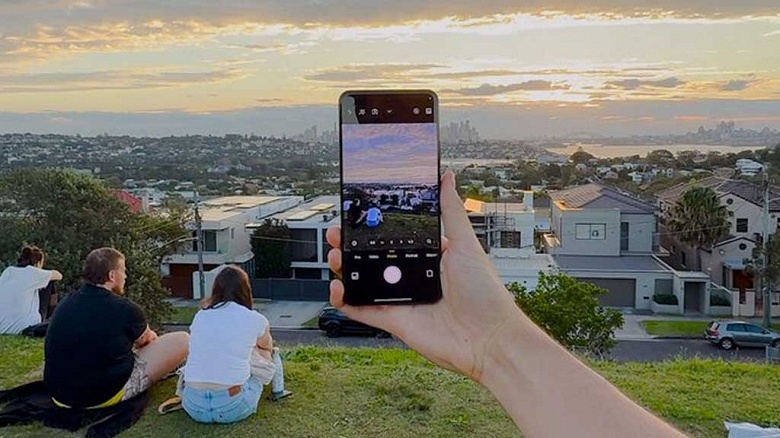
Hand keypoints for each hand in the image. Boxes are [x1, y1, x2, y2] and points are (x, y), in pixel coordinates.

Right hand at [327, 171, 519, 382]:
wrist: (489, 338)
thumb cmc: (485, 293)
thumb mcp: (466, 244)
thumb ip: (451, 211)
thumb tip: (447, 177)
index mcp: (428, 258)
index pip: (393, 239)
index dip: (373, 229)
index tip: (356, 215)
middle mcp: (412, 279)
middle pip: (372, 259)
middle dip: (350, 246)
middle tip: (337, 234)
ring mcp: (401, 300)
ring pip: (363, 283)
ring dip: (344, 269)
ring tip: (334, 256)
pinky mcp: (394, 322)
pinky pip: (362, 311)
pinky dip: (345, 302)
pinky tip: (337, 288)